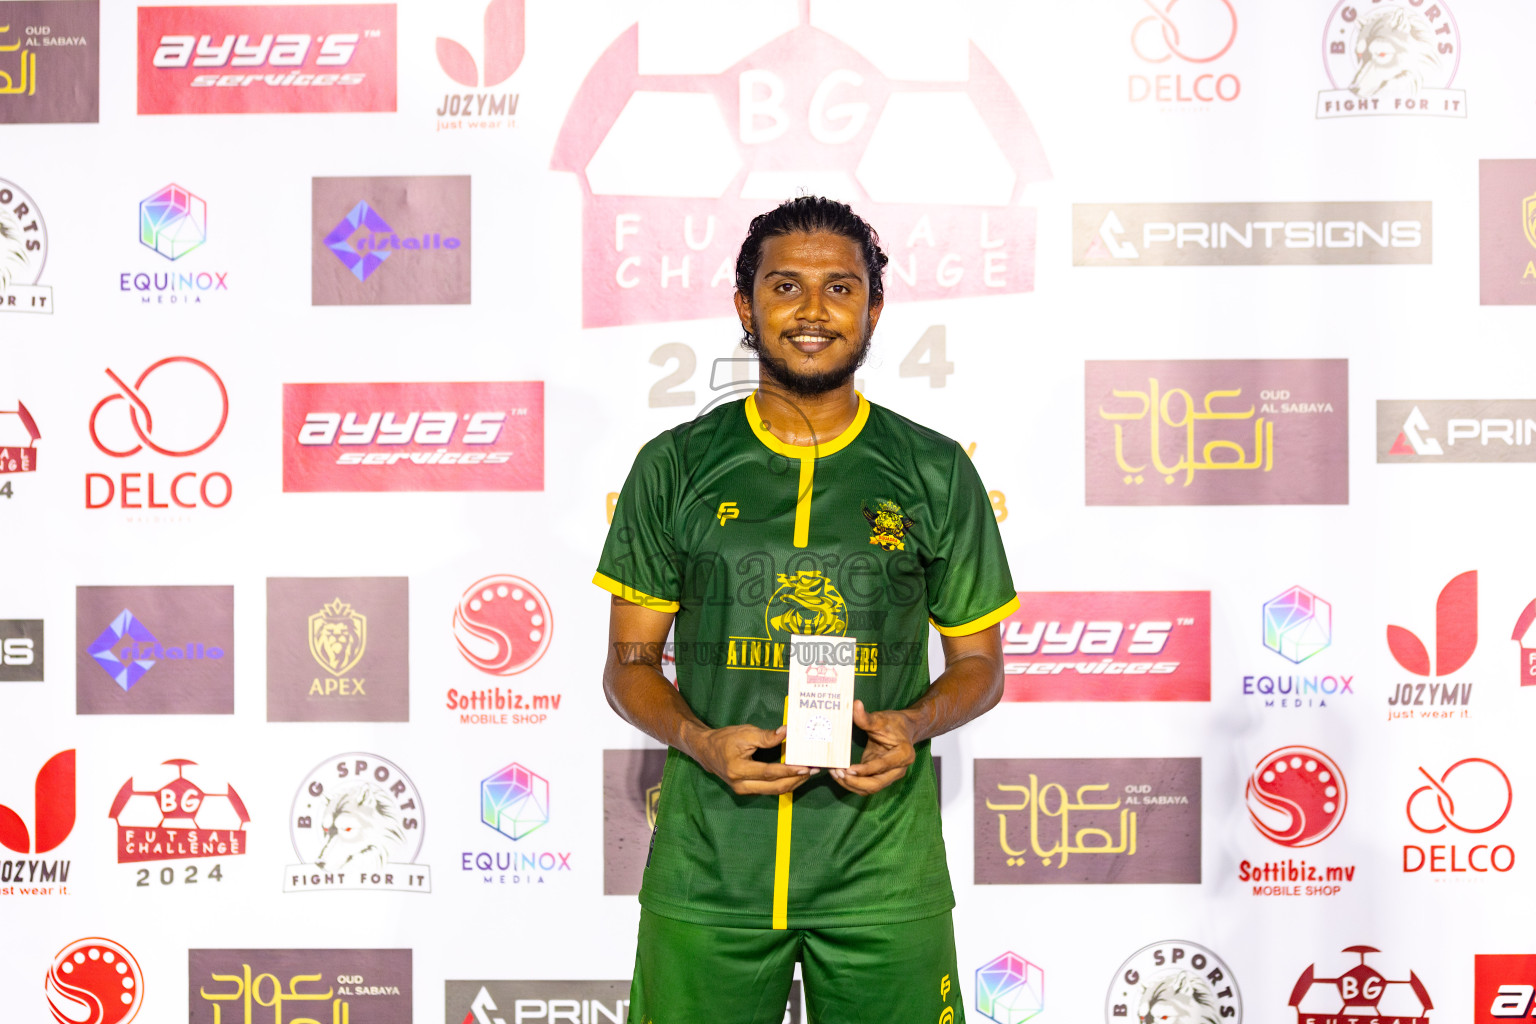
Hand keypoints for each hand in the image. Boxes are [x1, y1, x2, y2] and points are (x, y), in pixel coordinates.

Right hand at [688, 723, 818, 795]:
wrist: (706, 751)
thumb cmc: (725, 739)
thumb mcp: (745, 733)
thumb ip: (766, 736)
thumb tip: (787, 732)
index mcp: (739, 770)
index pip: (769, 772)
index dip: (789, 770)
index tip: (806, 766)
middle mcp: (741, 785)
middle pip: (775, 787)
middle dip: (796, 780)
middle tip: (813, 770)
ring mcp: (744, 790)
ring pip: (774, 791)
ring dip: (793, 783)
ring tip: (809, 773)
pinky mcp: (747, 790)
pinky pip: (769, 790)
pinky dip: (784, 783)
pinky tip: (795, 775)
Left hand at [831, 700, 915, 794]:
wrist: (904, 729)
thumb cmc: (894, 723)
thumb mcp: (880, 719)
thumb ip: (867, 717)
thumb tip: (855, 705)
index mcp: (903, 755)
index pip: (883, 765)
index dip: (866, 769)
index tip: (848, 769)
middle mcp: (898, 770)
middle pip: (876, 784)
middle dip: (855, 782)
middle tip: (837, 773)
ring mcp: (890, 776)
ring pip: (870, 789)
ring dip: (851, 784)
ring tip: (835, 774)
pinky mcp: (880, 777)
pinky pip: (866, 785)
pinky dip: (852, 783)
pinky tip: (839, 775)